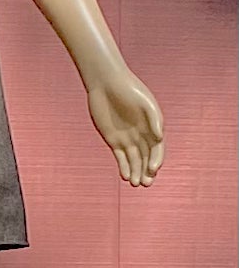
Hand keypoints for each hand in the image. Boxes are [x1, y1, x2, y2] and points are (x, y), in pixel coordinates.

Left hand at [86, 62, 163, 186]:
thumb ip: (153, 119)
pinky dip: (123, 167)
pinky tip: (125, 176)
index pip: (157, 149)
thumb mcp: (144, 103)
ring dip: (136, 172)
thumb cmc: (130, 90)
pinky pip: (120, 157)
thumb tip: (160, 137)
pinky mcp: (113, 139)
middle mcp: (142, 135)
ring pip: (134, 160)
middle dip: (147, 172)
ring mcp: (127, 138)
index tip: (153, 169)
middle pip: (146, 158)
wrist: (107, 83)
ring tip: (136, 184)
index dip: (156, 160)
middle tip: (145, 184)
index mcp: (153, 128)